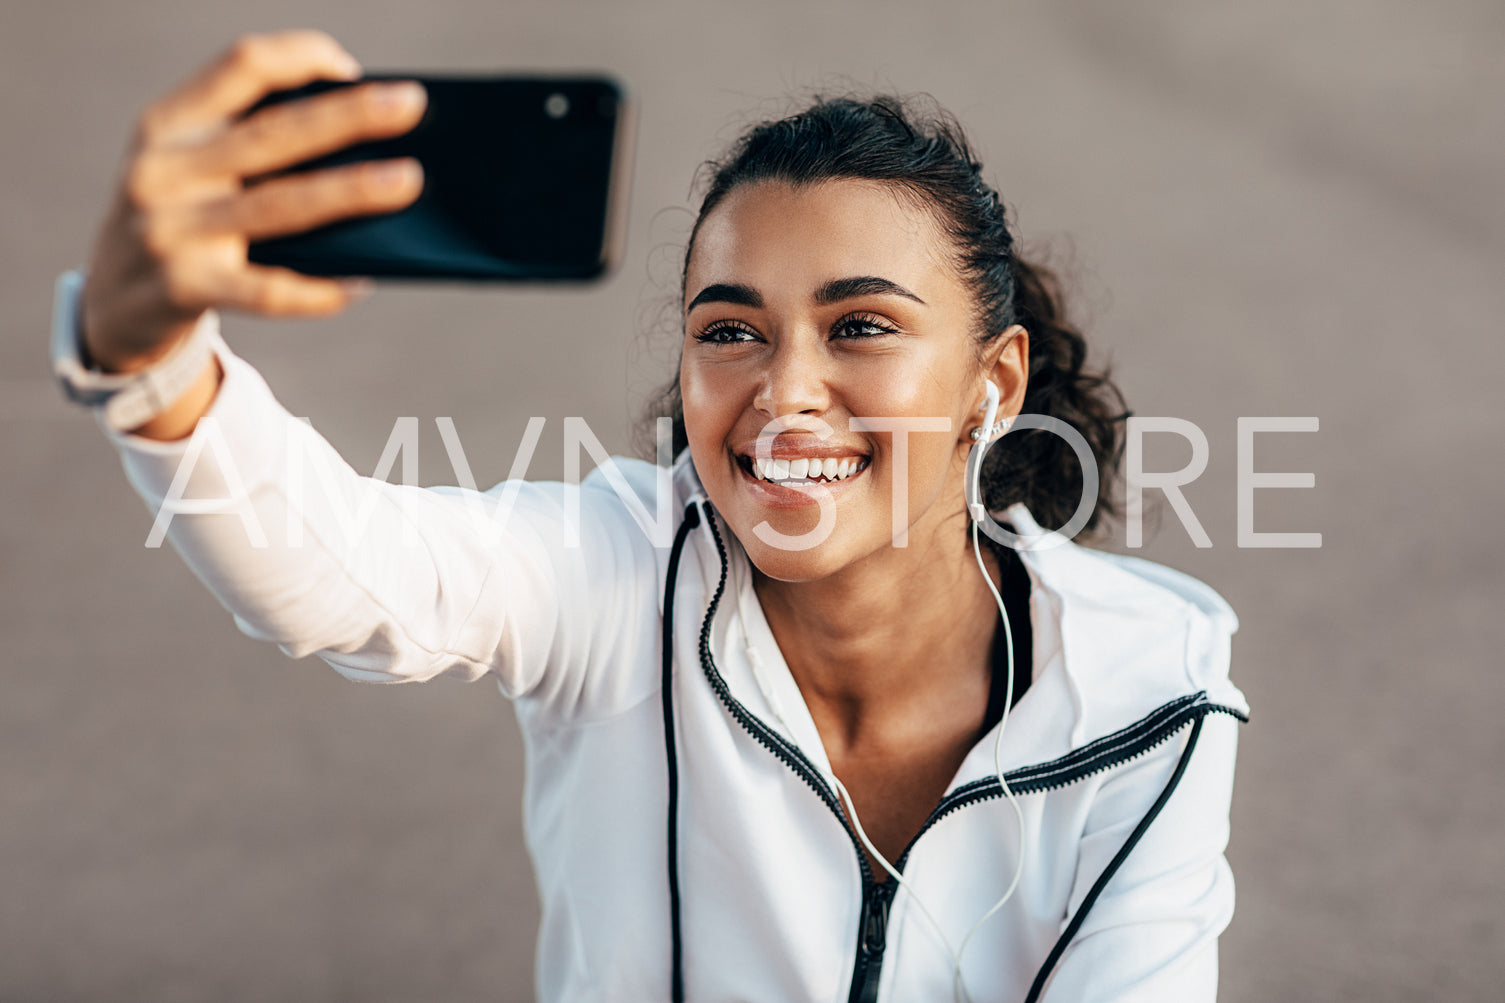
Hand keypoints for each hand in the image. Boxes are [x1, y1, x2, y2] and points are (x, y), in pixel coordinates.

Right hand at [82, 30, 426, 372]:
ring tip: (408, 181)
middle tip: (411, 105)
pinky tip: (361, 282)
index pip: (239, 68)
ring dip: (350, 191)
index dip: (299, 58)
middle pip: (272, 135)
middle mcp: (164, 170)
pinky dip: (317, 289)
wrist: (112, 303)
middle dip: (347, 116)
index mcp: (168, 125)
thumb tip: (366, 145)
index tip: (353, 68)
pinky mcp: (184, 288)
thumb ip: (251, 149)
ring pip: (279, 207)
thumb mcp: (192, 169)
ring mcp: (170, 231)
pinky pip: (266, 290)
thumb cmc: (180, 220)